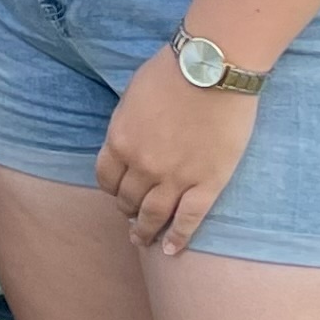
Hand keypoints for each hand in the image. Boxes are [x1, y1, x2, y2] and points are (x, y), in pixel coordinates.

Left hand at [94, 49, 260, 253]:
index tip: (118, 193)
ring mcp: (174, 178)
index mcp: (120, 141)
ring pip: (153, 215)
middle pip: (128, 199)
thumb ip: (127, 123)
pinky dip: (178, 238)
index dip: (112, 189)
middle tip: (132, 216)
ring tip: (144, 240)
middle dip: (128, 209)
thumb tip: (129, 137)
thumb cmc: (173, 71)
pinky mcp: (207, 184)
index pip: (106, 178)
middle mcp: (142, 165)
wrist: (213, 69)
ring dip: (146, 231)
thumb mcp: (133, 95)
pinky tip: (171, 250)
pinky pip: (189, 220)